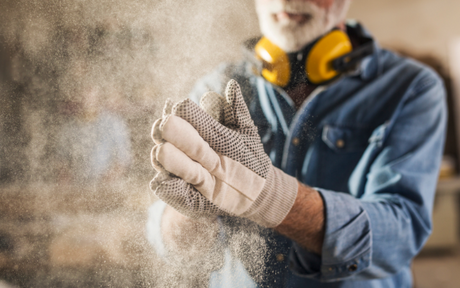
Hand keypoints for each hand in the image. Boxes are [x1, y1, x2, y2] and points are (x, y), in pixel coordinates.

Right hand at [151, 80, 297, 226]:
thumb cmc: (248, 156)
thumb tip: (231, 85)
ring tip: (165, 152)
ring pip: (159, 157)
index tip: (179, 108)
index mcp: (193, 126)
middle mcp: (180, 145)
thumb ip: (236, 110)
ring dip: (163, 156)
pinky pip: (164, 187)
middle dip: (165, 130)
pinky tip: (173, 182)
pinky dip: (166, 185)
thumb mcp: (246, 132)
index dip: (176, 110)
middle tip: (167, 127)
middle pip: (161, 132)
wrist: (254, 189)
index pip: (177, 113)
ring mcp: (175, 168)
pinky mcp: (175, 191)